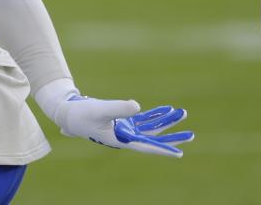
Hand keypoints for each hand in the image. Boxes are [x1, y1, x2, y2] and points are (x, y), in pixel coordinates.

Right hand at [54, 96, 193, 157]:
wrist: (69, 113)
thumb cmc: (82, 114)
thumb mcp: (101, 109)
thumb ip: (119, 108)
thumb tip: (138, 106)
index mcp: (121, 139)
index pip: (146, 146)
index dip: (162, 149)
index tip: (178, 153)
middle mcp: (126, 136)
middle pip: (154, 138)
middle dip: (172, 135)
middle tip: (191, 134)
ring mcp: (126, 128)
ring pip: (151, 127)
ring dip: (166, 121)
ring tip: (183, 114)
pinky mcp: (124, 120)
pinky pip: (144, 119)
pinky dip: (155, 115)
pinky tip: (167, 110)